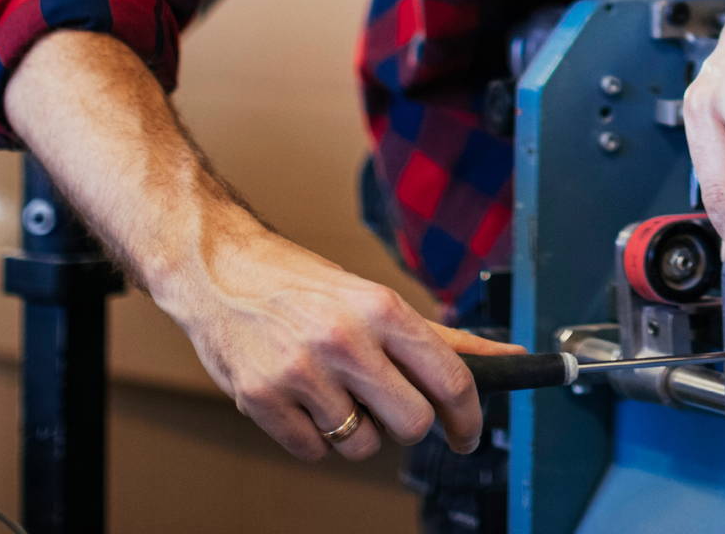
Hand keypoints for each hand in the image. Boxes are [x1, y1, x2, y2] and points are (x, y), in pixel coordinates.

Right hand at [161, 223, 527, 460]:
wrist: (219, 272)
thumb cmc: (302, 285)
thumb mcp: (374, 298)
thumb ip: (437, 337)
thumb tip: (504, 357)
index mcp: (381, 308)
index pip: (450, 378)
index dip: (468, 416)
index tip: (467, 433)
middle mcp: (344, 339)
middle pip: (413, 423)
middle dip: (409, 426)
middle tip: (393, 410)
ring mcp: (300, 372)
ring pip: (362, 446)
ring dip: (357, 433)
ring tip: (337, 395)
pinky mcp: (261, 400)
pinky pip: (313, 452)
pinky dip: (314, 438)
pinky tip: (304, 402)